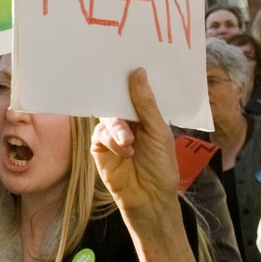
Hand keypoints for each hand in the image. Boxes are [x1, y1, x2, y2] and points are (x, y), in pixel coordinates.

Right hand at [92, 70, 182, 233]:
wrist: (150, 199)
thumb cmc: (161, 166)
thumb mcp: (158, 131)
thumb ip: (145, 103)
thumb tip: (137, 72)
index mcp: (144, 113)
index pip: (134, 89)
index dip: (130, 77)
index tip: (127, 62)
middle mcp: (127, 120)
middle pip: (115, 99)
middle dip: (118, 98)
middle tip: (119, 91)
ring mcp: (112, 133)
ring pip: (107, 116)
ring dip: (118, 129)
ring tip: (130, 144)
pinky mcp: (99, 146)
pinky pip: (99, 133)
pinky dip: (111, 140)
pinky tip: (124, 151)